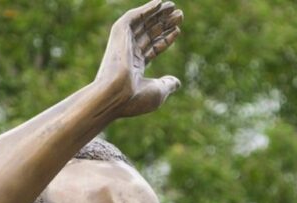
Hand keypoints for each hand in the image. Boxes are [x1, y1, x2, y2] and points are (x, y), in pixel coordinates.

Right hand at [96, 0, 182, 117]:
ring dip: (158, 14)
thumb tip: (177, 82)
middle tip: (179, 14)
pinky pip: (134, 16)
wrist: (117, 94)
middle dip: (164, 24)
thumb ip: (168, 84)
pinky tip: (159, 2)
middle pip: (149, 34)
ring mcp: (123, 43)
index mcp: (134, 67)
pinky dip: (146, 9)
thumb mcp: (158, 91)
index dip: (165, 38)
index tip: (178, 29)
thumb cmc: (135, 98)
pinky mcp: (119, 33)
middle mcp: (127, 53)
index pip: (152, 48)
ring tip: (173, 6)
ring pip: (143, 24)